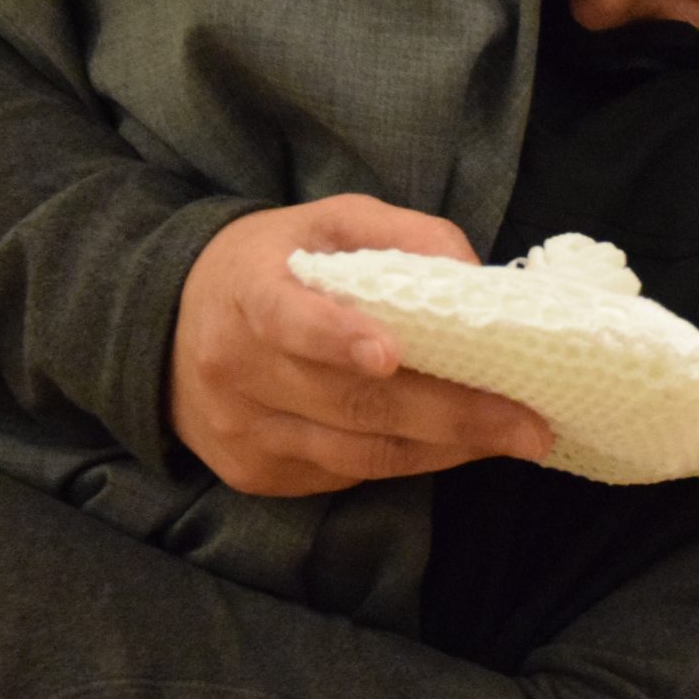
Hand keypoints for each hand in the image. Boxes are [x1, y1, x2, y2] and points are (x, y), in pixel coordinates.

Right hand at [170, 195, 554, 495]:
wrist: (170, 327)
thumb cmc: (270, 265)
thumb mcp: (327, 223)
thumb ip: (400, 234)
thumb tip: (475, 275)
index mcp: (249, 293)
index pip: (287, 320)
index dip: (336, 337)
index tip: (390, 353)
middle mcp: (238, 369)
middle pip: (351, 402)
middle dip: (451, 414)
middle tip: (528, 422)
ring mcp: (244, 430)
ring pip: (356, 453)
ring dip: (445, 448)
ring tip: (513, 438)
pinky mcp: (257, 473)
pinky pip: (345, 476)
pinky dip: (409, 460)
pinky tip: (456, 446)